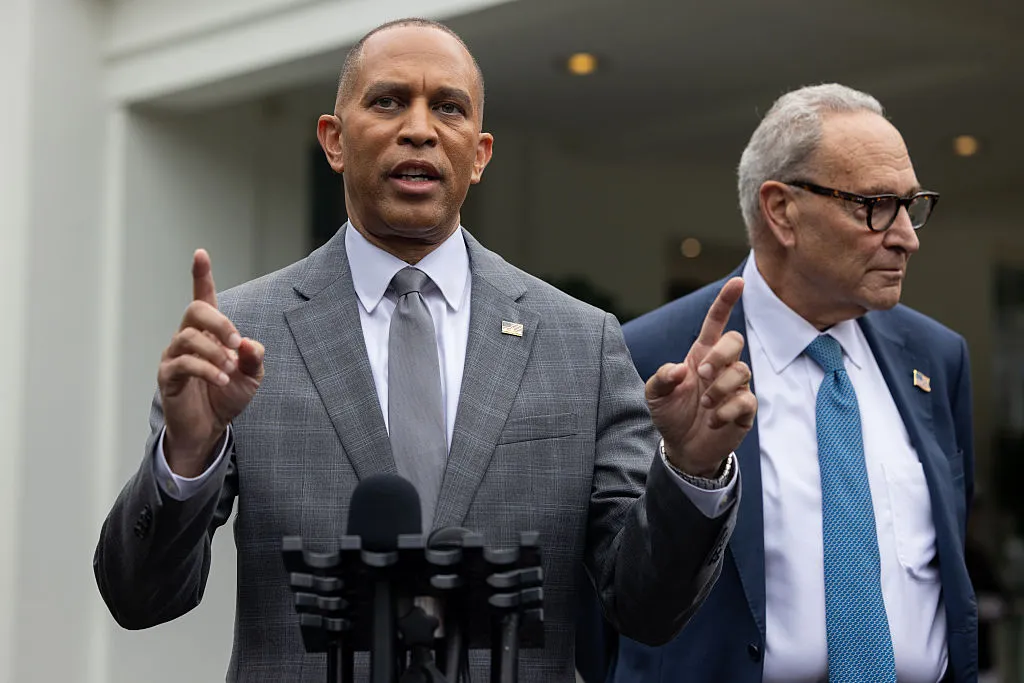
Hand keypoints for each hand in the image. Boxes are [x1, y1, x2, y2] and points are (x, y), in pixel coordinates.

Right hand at [158, 249, 264, 476]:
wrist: (209, 429)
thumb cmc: (227, 396)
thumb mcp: (252, 376)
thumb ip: (254, 357)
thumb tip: (250, 344)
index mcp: (209, 333)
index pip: (203, 298)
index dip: (201, 275)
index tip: (201, 253)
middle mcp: (188, 338)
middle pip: (194, 310)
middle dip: (219, 322)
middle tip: (237, 343)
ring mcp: (175, 356)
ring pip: (188, 337)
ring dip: (215, 352)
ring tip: (230, 370)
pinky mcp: (168, 376)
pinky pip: (184, 363)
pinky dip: (207, 370)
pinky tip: (222, 380)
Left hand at [645, 277, 755, 476]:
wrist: (683, 448)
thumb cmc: (670, 414)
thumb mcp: (654, 394)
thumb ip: (662, 377)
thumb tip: (681, 369)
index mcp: (700, 355)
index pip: (716, 322)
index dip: (726, 302)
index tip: (737, 282)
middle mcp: (721, 367)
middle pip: (735, 341)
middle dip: (720, 354)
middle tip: (702, 373)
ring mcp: (735, 387)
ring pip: (742, 371)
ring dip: (720, 387)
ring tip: (705, 404)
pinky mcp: (744, 410)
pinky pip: (746, 400)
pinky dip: (726, 410)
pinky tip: (713, 420)